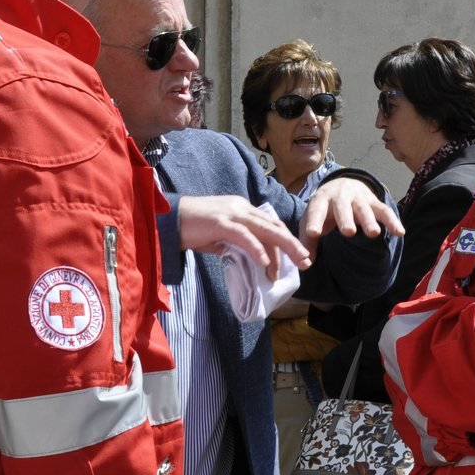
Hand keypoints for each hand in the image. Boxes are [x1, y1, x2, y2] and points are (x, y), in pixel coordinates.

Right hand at [177, 195, 309, 281]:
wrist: (168, 219)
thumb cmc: (192, 228)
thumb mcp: (219, 236)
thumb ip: (236, 243)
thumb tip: (250, 258)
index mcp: (243, 208)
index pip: (271, 224)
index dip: (286, 240)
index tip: (297, 256)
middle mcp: (242, 208)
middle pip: (274, 226)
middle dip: (292, 245)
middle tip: (306, 261)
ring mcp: (232, 214)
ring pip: (265, 230)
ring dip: (281, 250)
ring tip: (291, 266)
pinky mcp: (221, 223)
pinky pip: (244, 236)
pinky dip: (257, 249)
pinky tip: (264, 262)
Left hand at [297, 178, 404, 249]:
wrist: (340, 185)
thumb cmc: (323, 210)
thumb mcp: (311, 222)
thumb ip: (307, 242)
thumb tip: (304, 264)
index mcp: (321, 201)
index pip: (316, 211)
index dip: (314, 222)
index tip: (313, 233)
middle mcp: (340, 197)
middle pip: (343, 208)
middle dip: (346, 219)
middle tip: (348, 232)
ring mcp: (359, 199)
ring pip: (364, 209)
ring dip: (369, 220)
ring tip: (373, 234)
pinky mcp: (374, 203)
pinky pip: (384, 211)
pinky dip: (392, 221)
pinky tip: (400, 233)